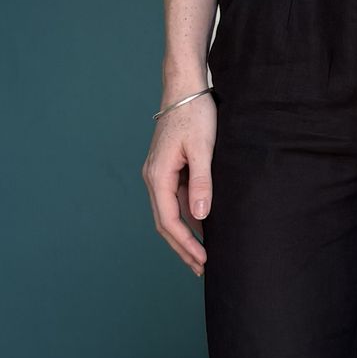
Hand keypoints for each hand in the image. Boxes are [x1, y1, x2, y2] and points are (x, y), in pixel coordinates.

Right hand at [143, 91, 215, 275]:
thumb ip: (202, 183)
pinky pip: (175, 200)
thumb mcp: (203, 149)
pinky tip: (201, 228)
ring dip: (183, 235)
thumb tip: (200, 216)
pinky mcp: (168, 169)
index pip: (169, 220)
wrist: (185, 88)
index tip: (203, 260)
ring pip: (169, 213)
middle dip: (182, 247)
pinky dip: (186, 218)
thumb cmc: (195, 114)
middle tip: (201, 269)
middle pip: (165, 223)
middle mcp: (153, 177)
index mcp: (158, 175)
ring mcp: (158, 174)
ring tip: (200, 256)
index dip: (186, 243)